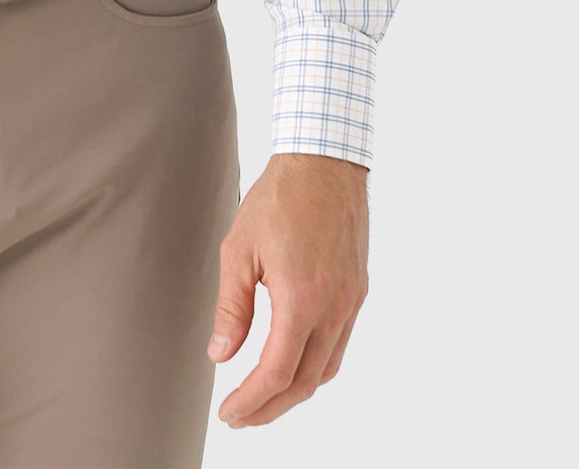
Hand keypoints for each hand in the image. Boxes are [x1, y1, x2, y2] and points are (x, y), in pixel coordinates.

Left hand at [207, 151, 368, 428]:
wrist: (323, 163)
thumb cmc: (279, 198)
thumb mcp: (239, 250)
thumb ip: (232, 308)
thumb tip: (221, 354)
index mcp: (302, 300)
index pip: (276, 373)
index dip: (251, 401)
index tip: (229, 413)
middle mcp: (333, 309)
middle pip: (303, 383)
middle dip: (270, 408)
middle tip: (241, 416)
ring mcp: (350, 302)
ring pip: (325, 369)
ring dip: (294, 391)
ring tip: (263, 396)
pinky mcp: (357, 292)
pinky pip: (338, 345)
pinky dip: (314, 366)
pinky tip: (292, 360)